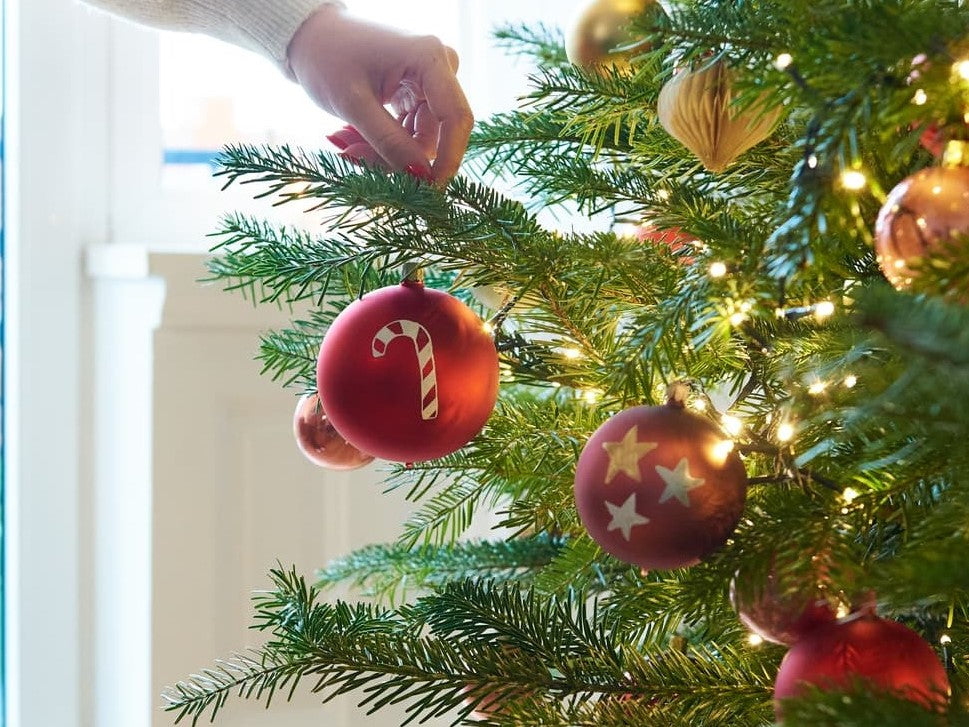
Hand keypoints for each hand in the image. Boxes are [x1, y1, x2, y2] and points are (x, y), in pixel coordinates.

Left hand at [287, 3, 472, 183]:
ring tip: (348, 146)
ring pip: (422, 138)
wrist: (310, 37)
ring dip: (387, 151)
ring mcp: (430, 82)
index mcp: (429, 58)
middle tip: (355, 157)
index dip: (449, 159)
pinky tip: (356, 139)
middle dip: (402, 155)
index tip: (430, 191)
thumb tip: (422, 177)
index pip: (456, 118)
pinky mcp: (418, 93)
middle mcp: (439, 67)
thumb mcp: (353, 104)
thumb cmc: (326, 58)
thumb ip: (389, 142)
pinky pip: (412, 133)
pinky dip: (386, 142)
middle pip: (437, 133)